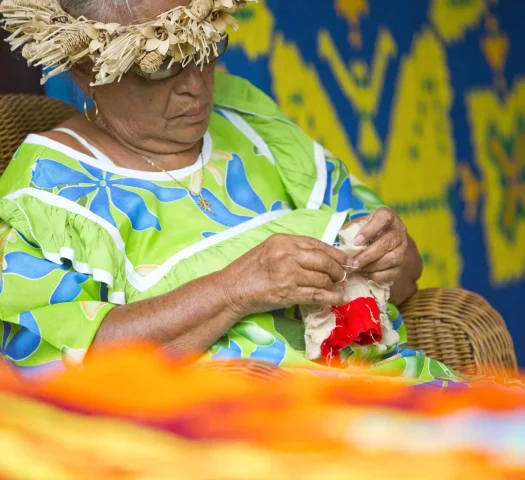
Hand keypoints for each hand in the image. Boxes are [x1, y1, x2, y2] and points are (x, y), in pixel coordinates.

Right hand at [220, 234, 350, 316]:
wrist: (231, 289)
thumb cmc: (249, 270)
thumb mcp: (269, 249)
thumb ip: (292, 250)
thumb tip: (320, 256)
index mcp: (283, 240)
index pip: (318, 244)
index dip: (336, 253)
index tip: (346, 260)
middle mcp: (286, 254)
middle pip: (324, 260)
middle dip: (339, 269)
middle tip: (344, 275)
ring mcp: (287, 273)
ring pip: (322, 278)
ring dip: (334, 285)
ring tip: (338, 287)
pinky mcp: (287, 292)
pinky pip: (317, 295)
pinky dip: (332, 297)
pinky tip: (340, 298)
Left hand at [346, 207, 408, 283]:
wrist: (386, 246)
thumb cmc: (368, 233)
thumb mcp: (359, 226)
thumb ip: (350, 231)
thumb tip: (340, 245)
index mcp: (389, 217)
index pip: (384, 217)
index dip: (370, 229)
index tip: (356, 241)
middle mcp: (399, 232)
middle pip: (387, 242)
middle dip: (367, 255)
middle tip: (353, 262)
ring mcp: (403, 249)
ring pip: (391, 259)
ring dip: (371, 266)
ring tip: (357, 268)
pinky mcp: (401, 266)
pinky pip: (392, 272)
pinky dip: (376, 275)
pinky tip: (365, 274)